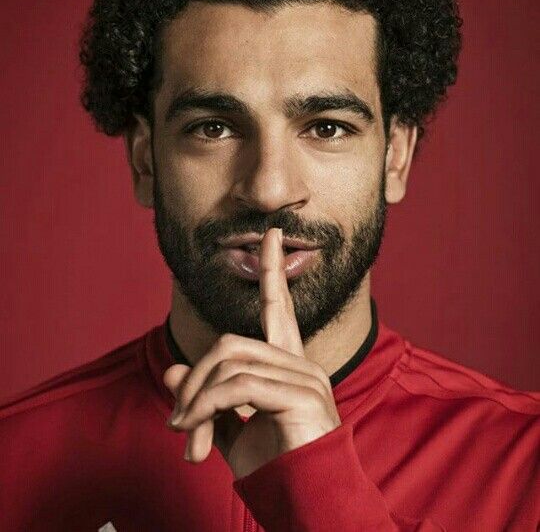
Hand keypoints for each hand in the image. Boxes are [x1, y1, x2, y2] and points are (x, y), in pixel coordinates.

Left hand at [163, 227, 340, 478]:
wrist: (307, 505)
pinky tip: (196, 434)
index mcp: (288, 364)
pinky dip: (206, 407)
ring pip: (228, 362)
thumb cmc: (276, 469)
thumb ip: (204, 398)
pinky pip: (237, 386)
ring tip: (186, 436)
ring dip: (195, 400)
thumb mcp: (229, 430)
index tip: (272, 235)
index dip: (272, 270)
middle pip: (229, 343)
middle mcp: (300, 363)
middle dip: (194, 379)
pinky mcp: (301, 395)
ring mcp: (304, 376)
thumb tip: (170, 372)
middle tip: (178, 423)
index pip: (278, 306)